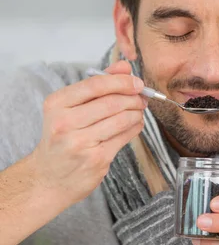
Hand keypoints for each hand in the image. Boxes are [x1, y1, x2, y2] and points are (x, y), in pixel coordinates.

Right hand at [32, 60, 145, 205]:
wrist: (50, 177)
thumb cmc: (62, 138)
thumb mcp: (69, 108)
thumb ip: (97, 85)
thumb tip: (124, 67)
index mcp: (57, 104)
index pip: (95, 85)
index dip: (122, 81)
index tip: (137, 82)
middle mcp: (65, 123)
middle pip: (112, 102)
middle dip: (134, 98)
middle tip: (142, 97)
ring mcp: (80, 143)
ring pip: (122, 119)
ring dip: (137, 113)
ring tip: (138, 111)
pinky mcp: (96, 159)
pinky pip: (124, 137)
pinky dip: (135, 127)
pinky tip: (135, 124)